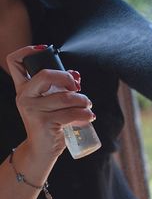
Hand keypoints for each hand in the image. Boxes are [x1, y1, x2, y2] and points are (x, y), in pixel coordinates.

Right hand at [6, 45, 92, 159]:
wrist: (42, 149)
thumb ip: (60, 87)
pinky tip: (89, 116)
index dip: (28, 50)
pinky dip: (85, 113)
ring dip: (83, 100)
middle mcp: (24, 97)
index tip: (45, 49)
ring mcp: (32, 110)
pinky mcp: (44, 122)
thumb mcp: (51, 102)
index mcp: (24, 88)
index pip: (15, 62)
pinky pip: (71, 113)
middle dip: (67, 78)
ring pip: (66, 97)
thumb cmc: (50, 121)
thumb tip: (76, 75)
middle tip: (76, 87)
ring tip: (87, 105)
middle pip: (45, 74)